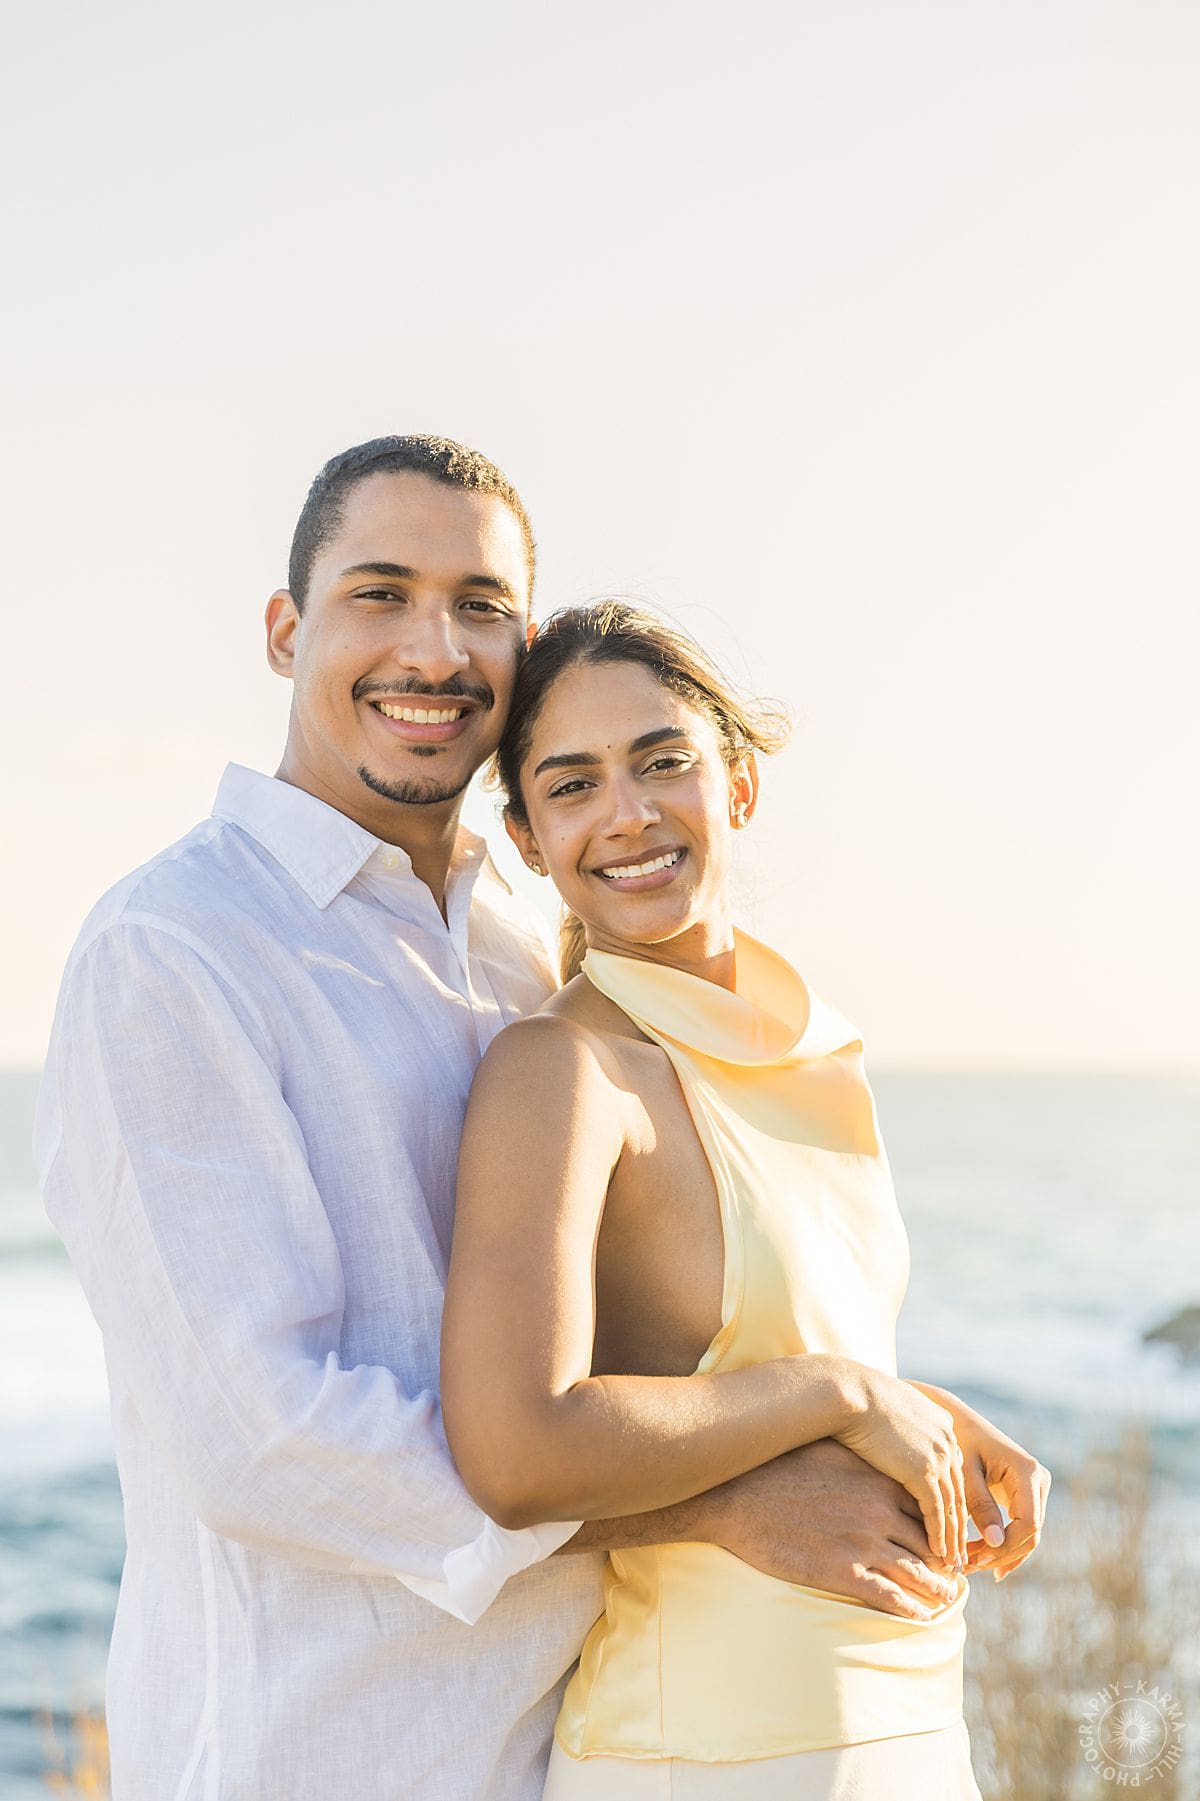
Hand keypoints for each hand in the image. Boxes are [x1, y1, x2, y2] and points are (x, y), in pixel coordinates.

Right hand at [703, 1439, 964, 1620]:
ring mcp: (863, 1543)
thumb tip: (881, 1457)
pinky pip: (891, 1597)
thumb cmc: (780, 1468)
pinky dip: (912, 1610)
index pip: (927, 1508)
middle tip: (954, 1575)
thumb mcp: (829, 1452)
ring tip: (945, 1600)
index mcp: (879, 1481)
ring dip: (937, 1590)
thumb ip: (863, 1461)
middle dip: (945, 1563)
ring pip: (917, 1573)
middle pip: (929, 1543)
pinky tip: (920, 1617)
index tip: (945, 1540)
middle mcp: (879, 1512)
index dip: (939, 1528)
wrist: (738, 1497)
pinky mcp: (843, 1572)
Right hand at [830, 1361, 967, 1568]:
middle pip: (958, 1491)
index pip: (950, 1468)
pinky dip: (939, 1536)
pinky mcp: (924, 1471)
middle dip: (959, 1524)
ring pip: (953, 1506)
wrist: (846, 1391)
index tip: (949, 1520)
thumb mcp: (883, 1412)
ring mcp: (938, 1455)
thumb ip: (894, 1429)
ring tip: (952, 1563)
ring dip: (954, 1537)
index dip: (949, 1497)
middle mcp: (946, 1439)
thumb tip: (883, 1442)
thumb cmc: (851, 1399)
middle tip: (959, 1551)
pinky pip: (937, 1512)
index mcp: (939, 1423)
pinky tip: (938, 1554)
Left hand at [907, 1382, 1050, 1582]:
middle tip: (967, 1567)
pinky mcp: (1027, 1494)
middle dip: (1000, 1555)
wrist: (958, 1421)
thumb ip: (979, 1505)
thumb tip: (996, 1542)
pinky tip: (986, 1563)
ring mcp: (1036, 1488)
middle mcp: (1038, 1480)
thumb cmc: (957, 1441)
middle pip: (1030, 1533)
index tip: (975, 1558)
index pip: (1028, 1523)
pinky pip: (1022, 1528)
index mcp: (1027, 1471)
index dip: (1005, 1547)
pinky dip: (1005, 1546)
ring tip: (971, 1566)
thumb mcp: (964, 1472)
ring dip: (1001, 1554)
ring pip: (1028, 1535)